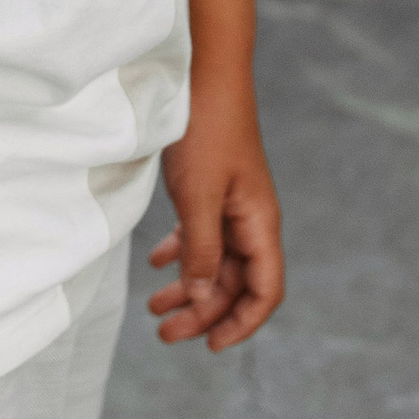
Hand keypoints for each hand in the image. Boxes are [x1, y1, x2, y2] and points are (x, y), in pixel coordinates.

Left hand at [149, 81, 283, 350]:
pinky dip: (180, 251)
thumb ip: (202, 250)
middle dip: (203, 312)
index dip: (242, 324)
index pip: (265, 290)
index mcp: (259, 223)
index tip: (211, 347)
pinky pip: (201, 232)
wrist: (203, 71)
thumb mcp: (199, 196)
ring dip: (188, 286)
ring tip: (153, 308)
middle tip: (164, 334)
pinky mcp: (212, 186)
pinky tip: (155, 262)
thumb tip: (203, 299)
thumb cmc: (205, 131)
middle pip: (233, 282)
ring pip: (214, 259)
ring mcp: (232, 201)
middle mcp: (251, 218)